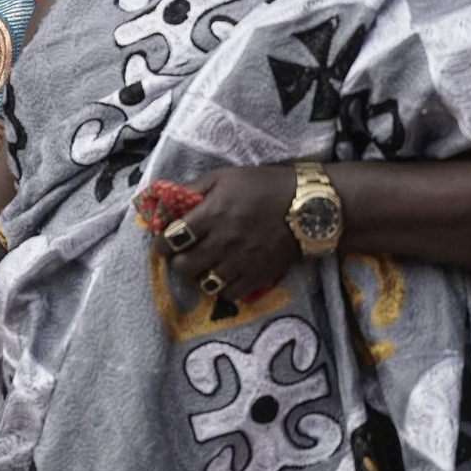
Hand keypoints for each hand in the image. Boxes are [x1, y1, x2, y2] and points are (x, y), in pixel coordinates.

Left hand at [157, 166, 300, 300]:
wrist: (308, 205)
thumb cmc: (262, 186)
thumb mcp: (224, 176)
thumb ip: (193, 188)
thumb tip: (166, 200)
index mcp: (212, 214)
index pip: (172, 238)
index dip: (162, 243)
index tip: (164, 242)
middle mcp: (223, 242)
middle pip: (184, 267)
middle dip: (177, 262)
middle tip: (182, 255)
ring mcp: (241, 262)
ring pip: (204, 284)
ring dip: (199, 276)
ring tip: (203, 266)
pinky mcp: (259, 276)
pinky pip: (230, 294)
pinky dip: (222, 288)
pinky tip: (224, 275)